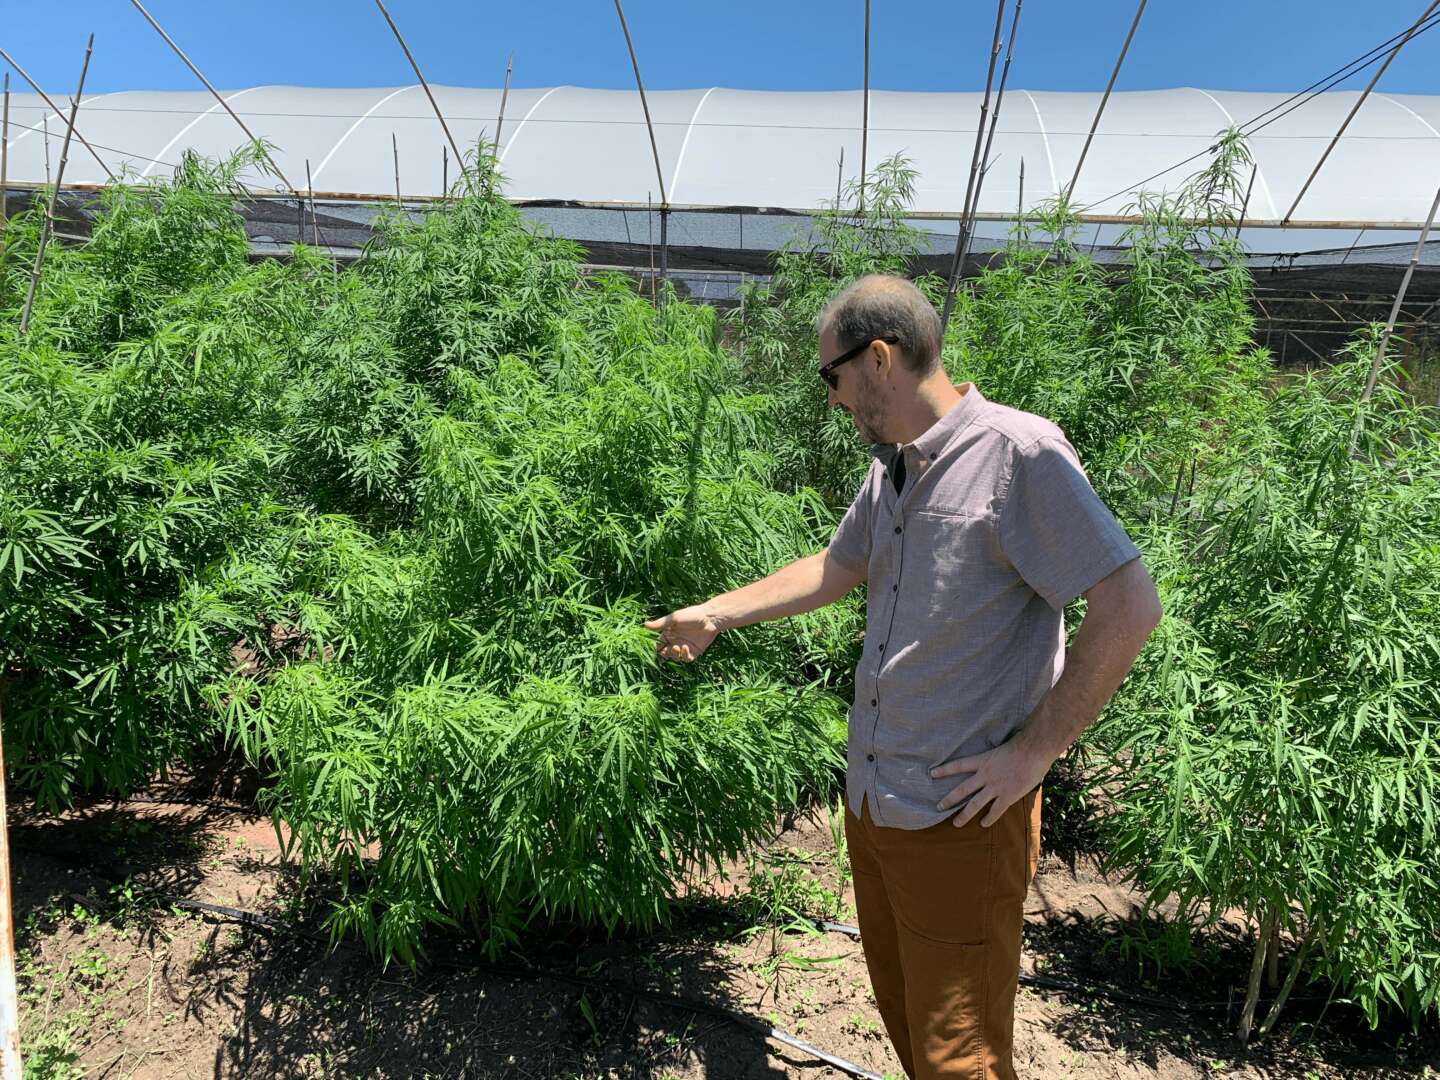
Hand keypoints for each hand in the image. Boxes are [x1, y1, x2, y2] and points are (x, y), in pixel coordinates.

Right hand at [644, 605, 721, 662]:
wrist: (710, 618)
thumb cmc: (691, 615)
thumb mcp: (674, 618)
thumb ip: (660, 624)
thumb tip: (644, 625)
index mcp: (669, 633)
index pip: (659, 644)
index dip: (656, 648)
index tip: (656, 648)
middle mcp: (676, 641)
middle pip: (665, 653)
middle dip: (664, 654)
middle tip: (667, 649)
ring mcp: (685, 647)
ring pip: (675, 658)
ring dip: (674, 655)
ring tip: (677, 647)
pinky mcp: (694, 651)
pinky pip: (686, 659)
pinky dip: (684, 656)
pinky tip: (686, 648)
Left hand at [931, 734, 1051, 827]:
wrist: (1033, 750)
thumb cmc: (1021, 745)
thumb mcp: (1000, 748)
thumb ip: (994, 757)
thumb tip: (994, 759)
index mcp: (983, 761)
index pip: (958, 765)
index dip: (944, 770)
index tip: (932, 774)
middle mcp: (985, 775)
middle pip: (962, 789)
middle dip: (949, 799)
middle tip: (939, 807)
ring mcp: (995, 787)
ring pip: (975, 804)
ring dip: (964, 815)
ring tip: (956, 823)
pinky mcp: (1007, 796)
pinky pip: (995, 811)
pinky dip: (989, 818)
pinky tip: (983, 824)